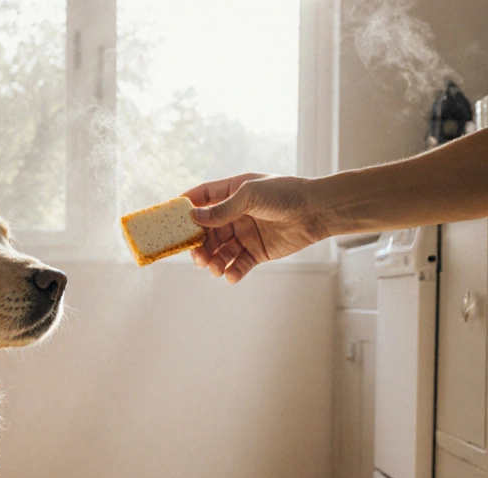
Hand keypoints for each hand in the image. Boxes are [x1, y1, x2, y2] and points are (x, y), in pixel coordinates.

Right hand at [183, 173, 329, 282]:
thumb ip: (222, 209)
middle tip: (196, 256)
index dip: (186, 207)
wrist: (316, 211)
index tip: (170, 219)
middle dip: (199, 244)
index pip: (202, 198)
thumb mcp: (250, 196)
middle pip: (208, 231)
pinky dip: (232, 271)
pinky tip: (231, 275)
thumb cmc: (285, 194)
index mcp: (233, 192)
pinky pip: (238, 264)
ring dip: (213, 260)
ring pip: (220, 250)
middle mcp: (236, 213)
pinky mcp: (257, 252)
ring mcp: (245, 234)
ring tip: (213, 268)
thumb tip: (194, 217)